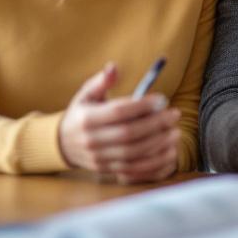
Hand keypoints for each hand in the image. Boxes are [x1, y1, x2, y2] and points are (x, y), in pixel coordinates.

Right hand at [59, 63, 181, 183]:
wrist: (63, 143)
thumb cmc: (82, 113)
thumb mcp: (86, 94)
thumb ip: (102, 81)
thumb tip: (114, 67)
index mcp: (87, 118)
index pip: (118, 112)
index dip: (142, 106)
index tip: (162, 99)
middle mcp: (91, 140)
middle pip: (128, 134)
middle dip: (155, 124)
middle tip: (174, 115)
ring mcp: (98, 158)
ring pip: (133, 154)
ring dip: (158, 144)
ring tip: (175, 132)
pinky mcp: (106, 170)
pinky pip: (133, 170)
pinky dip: (153, 163)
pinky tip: (168, 152)